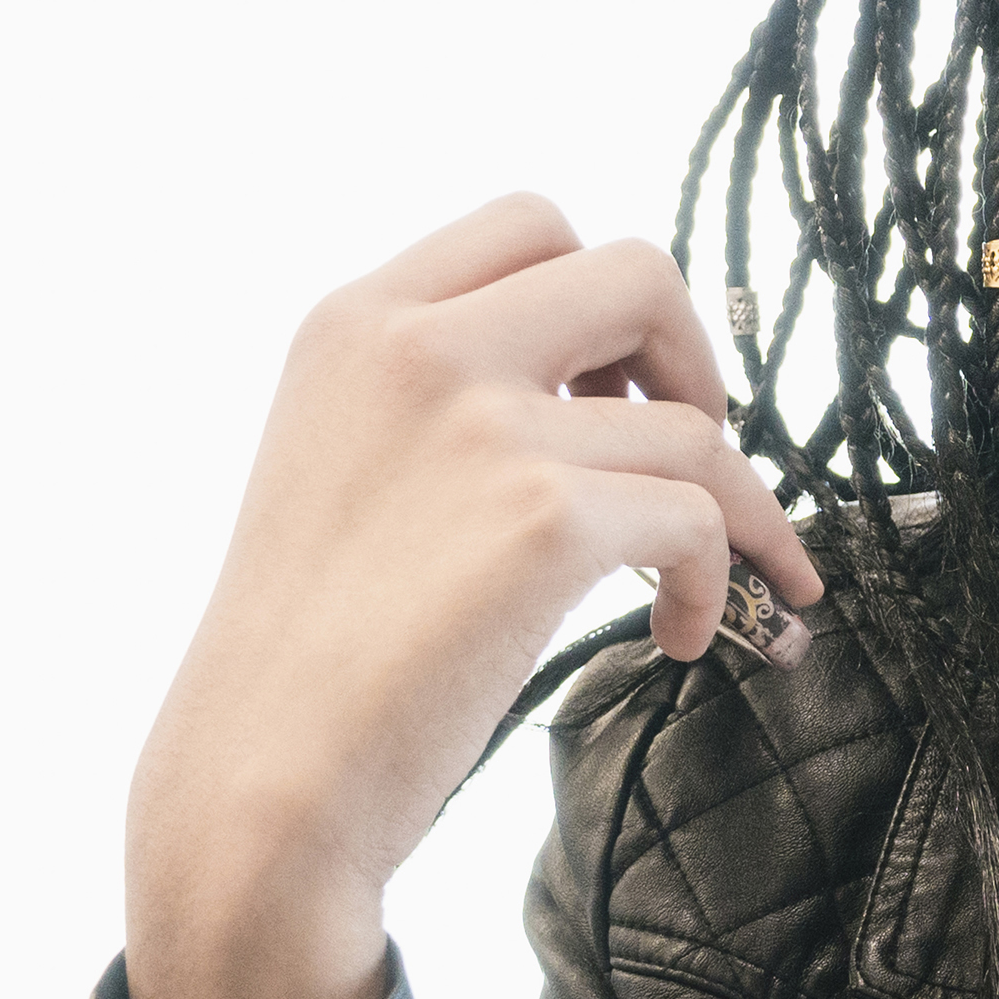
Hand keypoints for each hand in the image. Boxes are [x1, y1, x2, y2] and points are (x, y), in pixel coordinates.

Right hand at [123, 194, 820, 998]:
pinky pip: (704, 518)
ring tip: (694, 589)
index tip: (622, 381)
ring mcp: (482, 425)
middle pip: (637, 268)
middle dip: (697, 356)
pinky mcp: (545, 518)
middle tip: (694, 446)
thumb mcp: (346, 459)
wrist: (263, 776)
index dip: (606, 296)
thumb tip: (610, 379)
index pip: (529, 221)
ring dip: (735, 510)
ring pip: (695, 426)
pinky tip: (675, 638)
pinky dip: (718, 583)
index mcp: (356, 322)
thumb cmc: (315, 647)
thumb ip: (446, 392)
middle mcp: (415, 348)